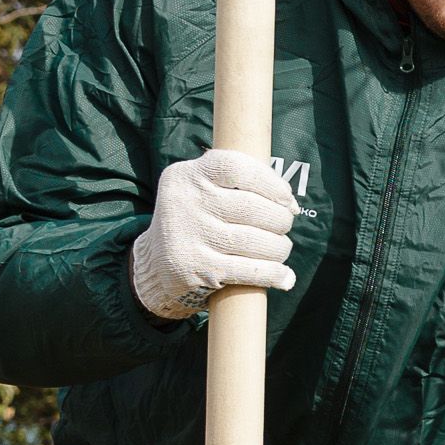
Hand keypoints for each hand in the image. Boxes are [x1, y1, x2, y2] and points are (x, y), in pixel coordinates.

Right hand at [128, 149, 297, 320]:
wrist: (155, 263)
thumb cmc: (195, 221)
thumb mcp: (201, 190)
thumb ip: (237, 184)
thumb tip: (288, 203)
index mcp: (187, 175)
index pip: (236, 167)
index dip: (271, 182)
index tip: (287, 199)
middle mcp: (184, 201)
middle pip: (252, 208)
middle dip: (280, 220)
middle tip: (284, 226)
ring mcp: (188, 235)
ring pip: (254, 241)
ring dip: (279, 248)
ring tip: (281, 249)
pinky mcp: (195, 267)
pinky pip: (248, 270)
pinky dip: (274, 274)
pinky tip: (285, 277)